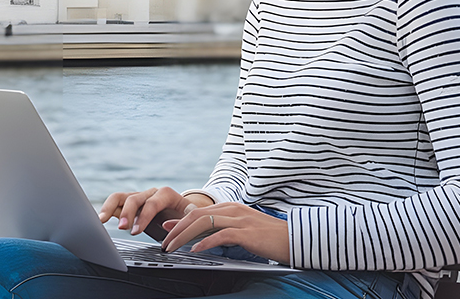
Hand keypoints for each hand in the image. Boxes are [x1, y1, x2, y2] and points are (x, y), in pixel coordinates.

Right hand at [99, 187, 211, 238]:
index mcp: (166, 194)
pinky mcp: (129, 205)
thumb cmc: (188, 217)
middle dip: (127, 213)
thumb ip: (182, 222)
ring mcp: (138, 197)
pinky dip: (106, 210)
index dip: (143, 216)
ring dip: (110, 207)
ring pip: (120, 197)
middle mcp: (150, 193)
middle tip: (122, 228)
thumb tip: (166, 227)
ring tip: (101, 220)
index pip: (152, 202)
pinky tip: (99, 219)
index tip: (136, 231)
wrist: (185, 212)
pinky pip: (115, 203)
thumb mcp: (192, 219)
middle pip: (134, 197)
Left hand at [161, 202, 289, 263]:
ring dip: (184, 235)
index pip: (199, 211)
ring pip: (204, 223)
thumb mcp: (243, 230)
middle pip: (197, 215)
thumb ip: (225, 230)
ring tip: (172, 247)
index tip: (166, 226)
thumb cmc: (270, 237)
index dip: (180, 219)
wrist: (295, 238)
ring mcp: (240, 219)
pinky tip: (195, 251)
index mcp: (231, 208)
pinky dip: (205, 243)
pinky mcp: (246, 232)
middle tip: (164, 242)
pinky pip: (220, 235)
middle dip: (177, 228)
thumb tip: (205, 238)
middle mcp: (233, 210)